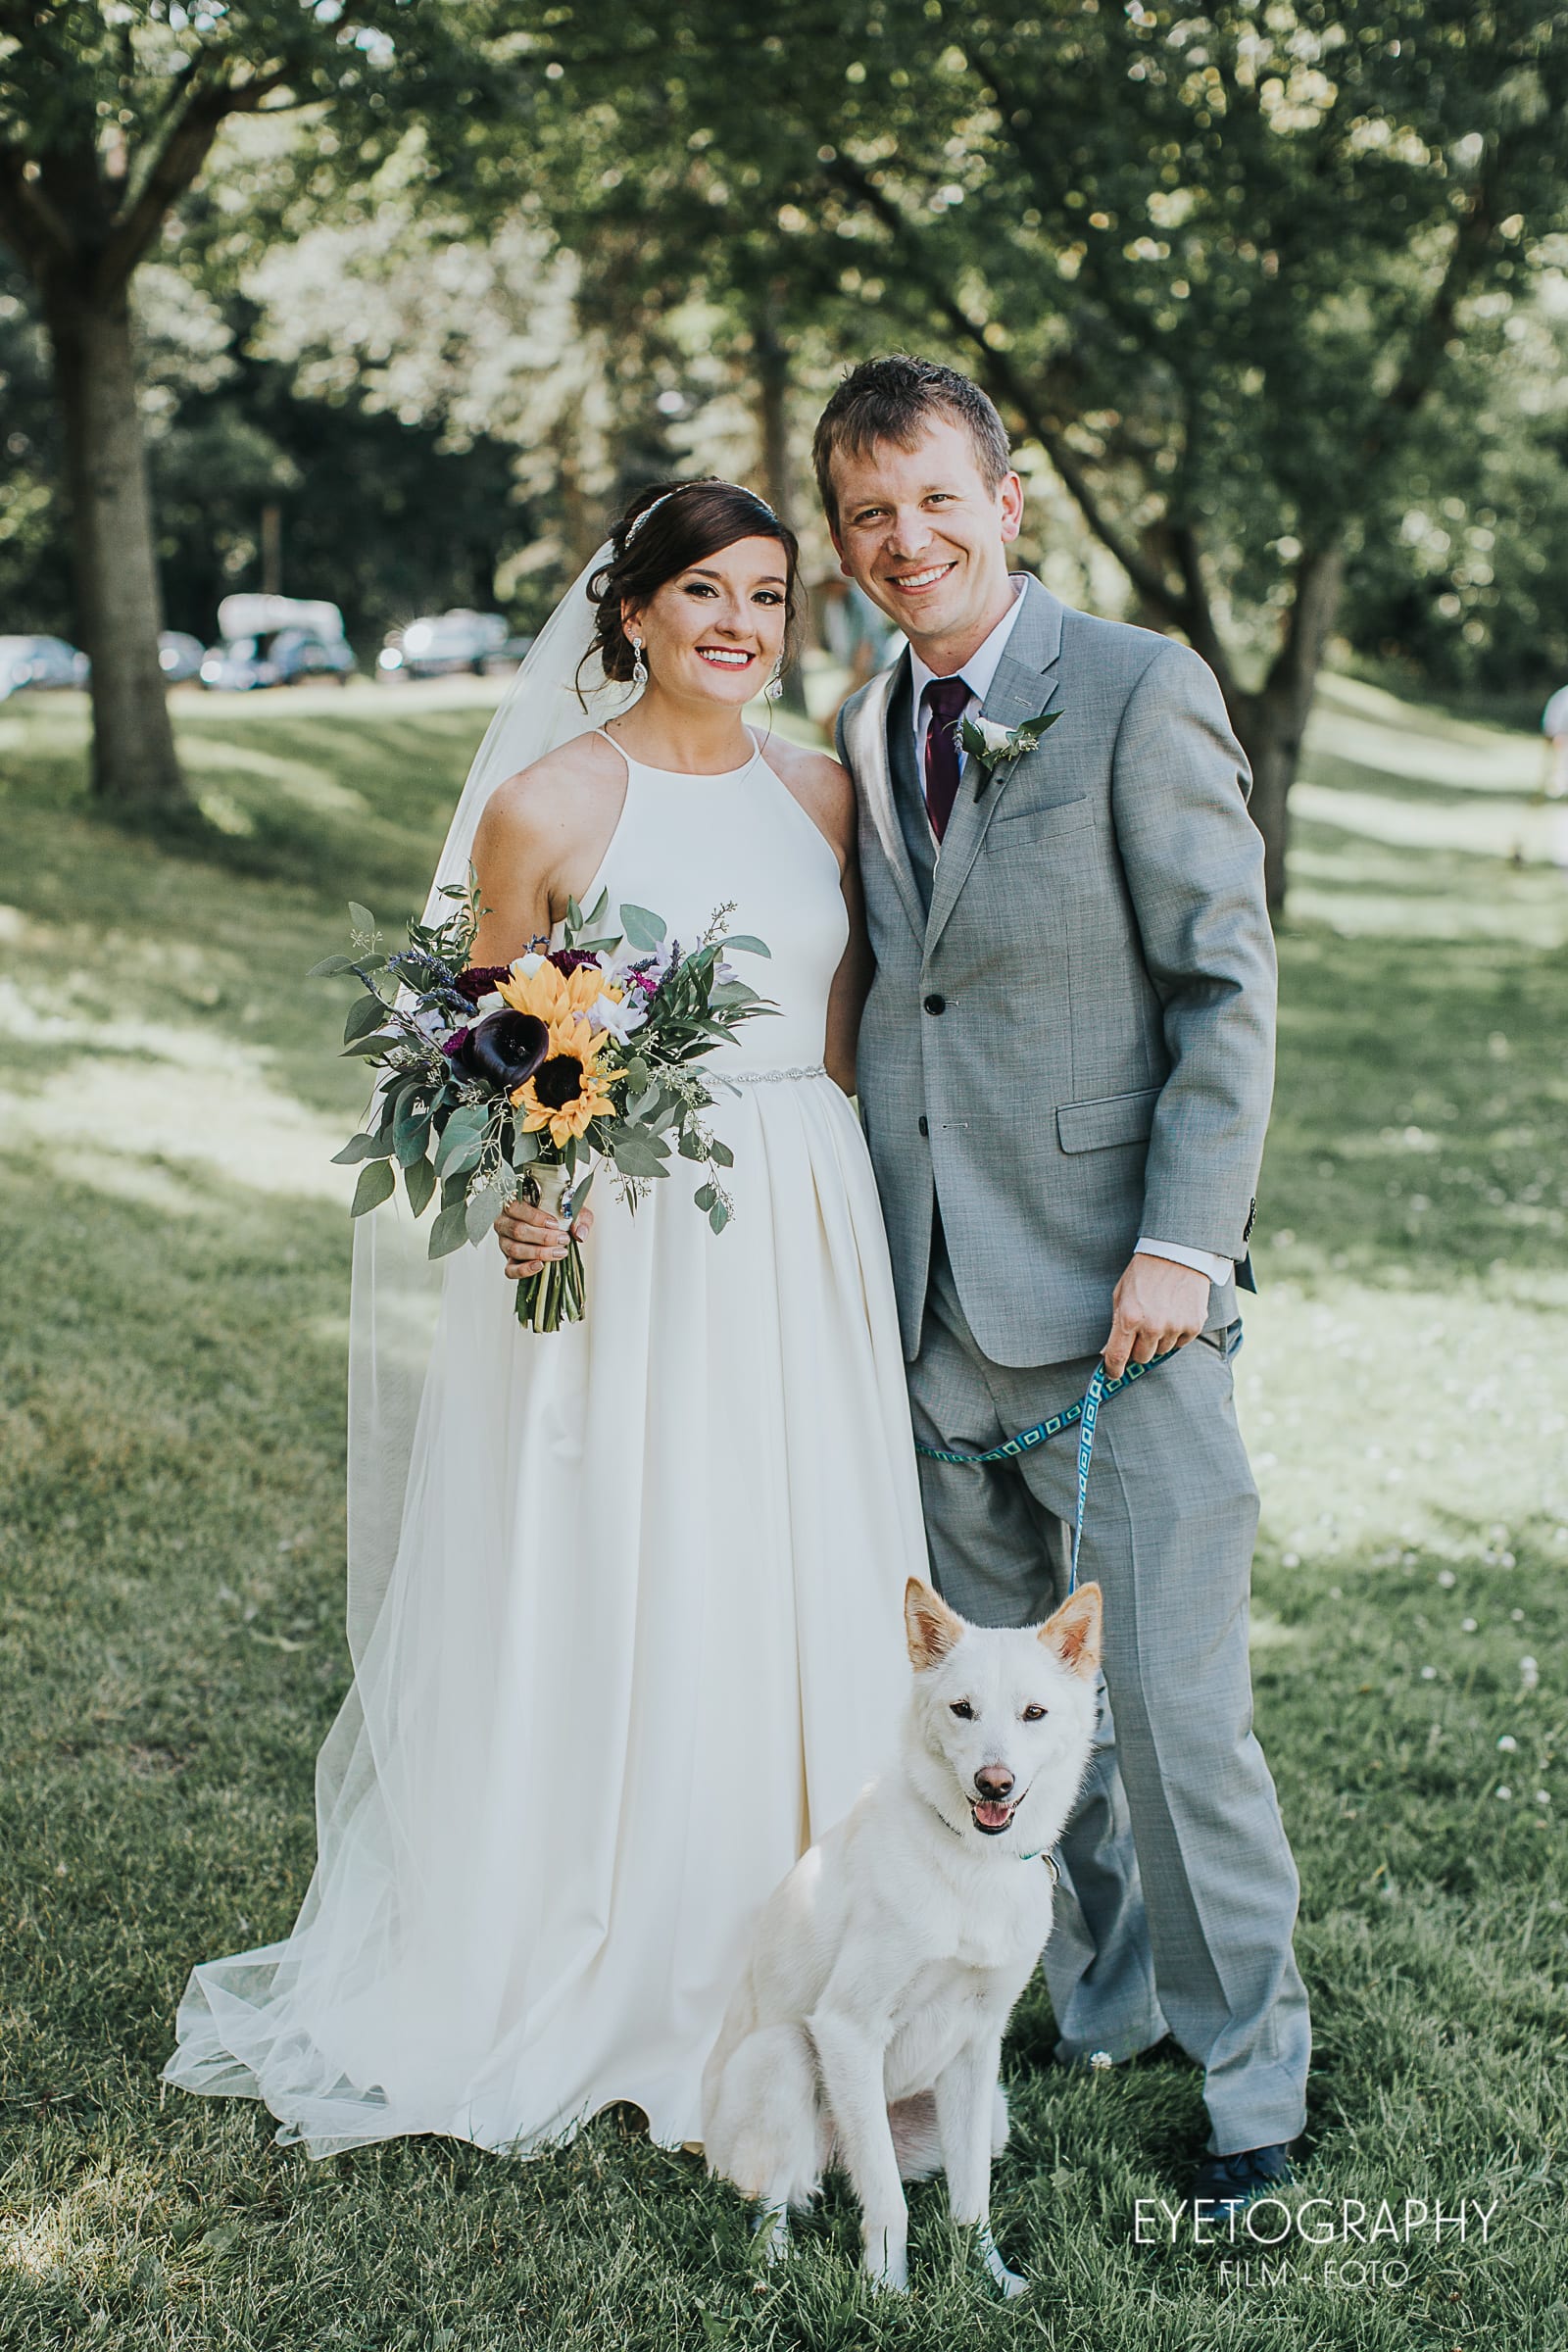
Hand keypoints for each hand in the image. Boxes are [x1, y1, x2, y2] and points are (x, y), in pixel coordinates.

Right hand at [493, 1197, 594, 1280]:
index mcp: (514, 1205)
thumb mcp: (572, 1211)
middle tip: (563, 1240)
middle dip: (543, 1237)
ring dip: (539, 1252)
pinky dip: (524, 1270)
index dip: (535, 1217)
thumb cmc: (558, 1216)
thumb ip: (579, 1218)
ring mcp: (505, 1243)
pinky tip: (540, 1266)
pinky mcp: (509, 1261)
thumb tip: (579, 1234)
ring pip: (514, 1249)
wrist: (557, 1229)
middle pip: (517, 1230)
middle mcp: (505, 1223)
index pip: (516, 1207)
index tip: (555, 1224)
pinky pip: (510, 1270)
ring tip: (559, 1252)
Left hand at [1101, 1253, 1209, 1380]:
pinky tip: (1175, 1313)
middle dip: (1138, 1348)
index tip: (1113, 1373)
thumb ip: (1114, 1324)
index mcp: (1129, 1318)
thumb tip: (1107, 1353)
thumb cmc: (1144, 1272)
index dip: (1113, 1370)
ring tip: (1160, 1314)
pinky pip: (1181, 1343)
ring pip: (1161, 1351)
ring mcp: (1174, 1327)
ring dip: (1158, 1340)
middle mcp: (1152, 1327)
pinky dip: (1177, 1333)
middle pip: (1141, 1358)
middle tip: (1140, 1330)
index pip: (1118, 1357)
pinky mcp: (1194, 1326)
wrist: (1178, 1253)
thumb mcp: (1120, 1294)